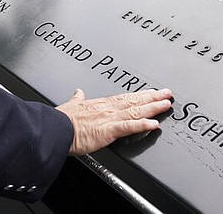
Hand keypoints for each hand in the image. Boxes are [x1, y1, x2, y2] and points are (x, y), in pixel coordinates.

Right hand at [55, 88, 172, 155]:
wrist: (55, 128)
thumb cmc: (61, 119)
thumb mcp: (71, 104)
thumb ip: (77, 98)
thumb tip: (78, 91)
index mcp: (101, 104)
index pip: (125, 97)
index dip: (140, 94)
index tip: (152, 91)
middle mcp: (108, 109)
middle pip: (135, 101)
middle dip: (152, 97)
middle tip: (168, 94)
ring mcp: (109, 119)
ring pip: (135, 111)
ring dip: (152, 108)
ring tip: (166, 104)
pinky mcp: (108, 131)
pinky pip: (129, 127)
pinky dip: (142, 125)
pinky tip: (153, 124)